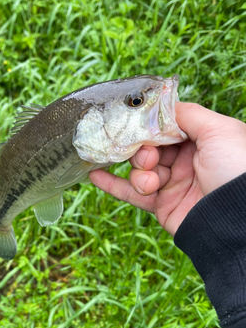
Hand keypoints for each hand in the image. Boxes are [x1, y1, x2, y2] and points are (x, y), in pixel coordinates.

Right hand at [89, 102, 245, 234]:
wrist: (236, 219)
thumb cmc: (235, 169)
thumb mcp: (219, 130)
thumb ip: (188, 114)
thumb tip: (161, 107)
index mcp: (201, 140)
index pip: (166, 127)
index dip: (151, 126)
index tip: (136, 125)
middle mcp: (186, 160)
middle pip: (150, 147)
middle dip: (143, 150)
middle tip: (148, 157)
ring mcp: (172, 183)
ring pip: (140, 169)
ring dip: (139, 173)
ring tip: (150, 183)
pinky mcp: (161, 205)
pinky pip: (132, 193)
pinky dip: (112, 184)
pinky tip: (95, 175)